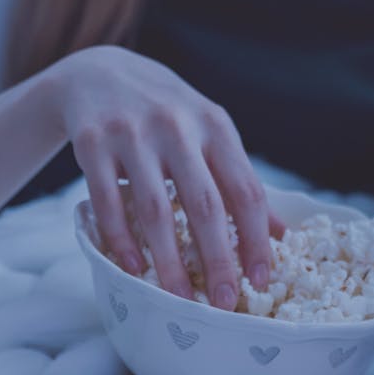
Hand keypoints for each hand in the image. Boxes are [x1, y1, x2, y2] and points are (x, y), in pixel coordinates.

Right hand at [47, 46, 284, 307]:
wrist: (98, 72)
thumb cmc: (167, 113)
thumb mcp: (208, 133)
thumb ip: (239, 179)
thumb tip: (281, 234)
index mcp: (216, 127)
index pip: (246, 190)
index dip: (257, 239)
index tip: (262, 279)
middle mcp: (178, 128)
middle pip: (206, 206)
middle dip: (218, 259)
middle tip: (222, 302)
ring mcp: (133, 134)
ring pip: (156, 210)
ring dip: (168, 261)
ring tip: (178, 299)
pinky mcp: (92, 143)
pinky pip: (109, 201)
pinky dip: (121, 240)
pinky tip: (132, 270)